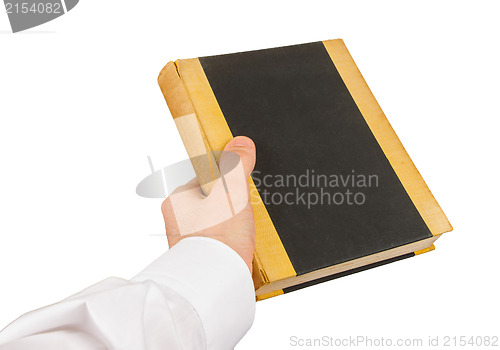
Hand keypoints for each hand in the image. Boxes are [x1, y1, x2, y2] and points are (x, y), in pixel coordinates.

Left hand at [161, 136, 256, 272]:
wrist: (217, 284)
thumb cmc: (218, 239)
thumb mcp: (231, 193)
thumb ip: (235, 166)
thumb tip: (241, 143)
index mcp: (177, 201)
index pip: (203, 179)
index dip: (225, 180)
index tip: (238, 188)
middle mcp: (177, 221)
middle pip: (210, 201)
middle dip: (230, 204)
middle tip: (242, 211)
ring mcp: (186, 240)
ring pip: (215, 221)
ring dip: (231, 223)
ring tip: (243, 230)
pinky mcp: (199, 257)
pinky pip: (218, 240)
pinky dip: (230, 240)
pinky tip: (241, 243)